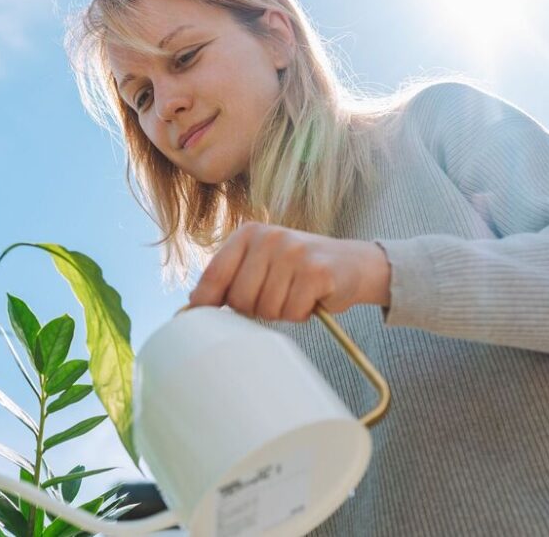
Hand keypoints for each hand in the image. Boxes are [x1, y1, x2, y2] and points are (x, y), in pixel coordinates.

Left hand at [188, 222, 390, 321]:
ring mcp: (294, 252)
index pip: (214, 274)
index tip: (204, 315)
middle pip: (239, 299)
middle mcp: (270, 237)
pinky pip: (292, 311)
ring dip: (281, 313)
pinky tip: (311, 299)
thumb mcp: (262, 263)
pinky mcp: (316, 271)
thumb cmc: (301, 269)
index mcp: (249, 233)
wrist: (354, 264)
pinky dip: (301, 314)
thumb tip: (193, 305)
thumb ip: (232, 277)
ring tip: (295, 296)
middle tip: (274, 299)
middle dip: (254, 310)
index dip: (206, 302)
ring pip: (266, 309)